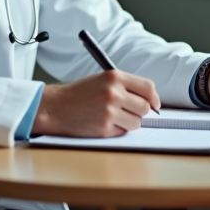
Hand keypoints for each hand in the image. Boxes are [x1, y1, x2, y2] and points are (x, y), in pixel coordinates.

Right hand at [32, 70, 160, 137]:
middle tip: (126, 111)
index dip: (154, 98)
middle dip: (139, 112)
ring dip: (128, 123)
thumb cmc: (78, 94)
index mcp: (114, 76)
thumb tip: (151, 102)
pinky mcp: (104, 128)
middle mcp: (114, 93)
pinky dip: (116, 130)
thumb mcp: (102, 81)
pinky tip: (102, 123)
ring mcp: (109, 111)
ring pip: (136, 122)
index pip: (148, 87)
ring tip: (111, 117)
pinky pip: (123, 132)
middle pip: (145, 107)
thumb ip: (126, 87)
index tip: (154, 104)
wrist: (55, 107)